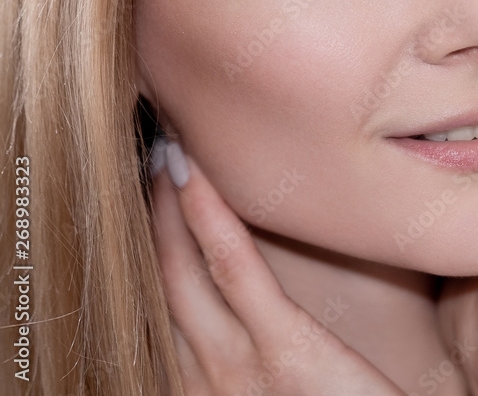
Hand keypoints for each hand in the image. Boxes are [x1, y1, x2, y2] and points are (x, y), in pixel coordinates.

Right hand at [151, 143, 403, 395]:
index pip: (163, 300)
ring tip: (167, 152)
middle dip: (149, 214)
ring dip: (168, 204)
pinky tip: (196, 178)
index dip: (152, 241)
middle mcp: (201, 377)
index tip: (155, 192)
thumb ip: (258, 349)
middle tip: (153, 155)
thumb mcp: (278, 386)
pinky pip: (233, 271)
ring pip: (182, 267)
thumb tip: (255, 303)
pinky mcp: (282, 351)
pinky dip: (209, 219)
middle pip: (159, 278)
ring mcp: (234, 367)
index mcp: (201, 383)